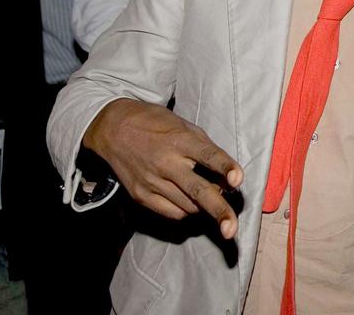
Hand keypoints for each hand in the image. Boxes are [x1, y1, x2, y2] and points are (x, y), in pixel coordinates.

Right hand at [84, 98, 244, 238]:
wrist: (115, 129)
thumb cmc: (157, 125)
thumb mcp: (186, 127)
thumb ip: (206, 150)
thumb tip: (226, 178)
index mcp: (180, 140)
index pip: (208, 156)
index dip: (225, 167)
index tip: (238, 180)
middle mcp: (166, 163)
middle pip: (198, 191)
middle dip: (218, 211)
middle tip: (231, 228)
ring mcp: (152, 182)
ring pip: (188, 206)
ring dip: (205, 207)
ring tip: (212, 197)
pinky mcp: (141, 195)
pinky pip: (172, 212)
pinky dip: (187, 211)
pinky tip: (191, 202)